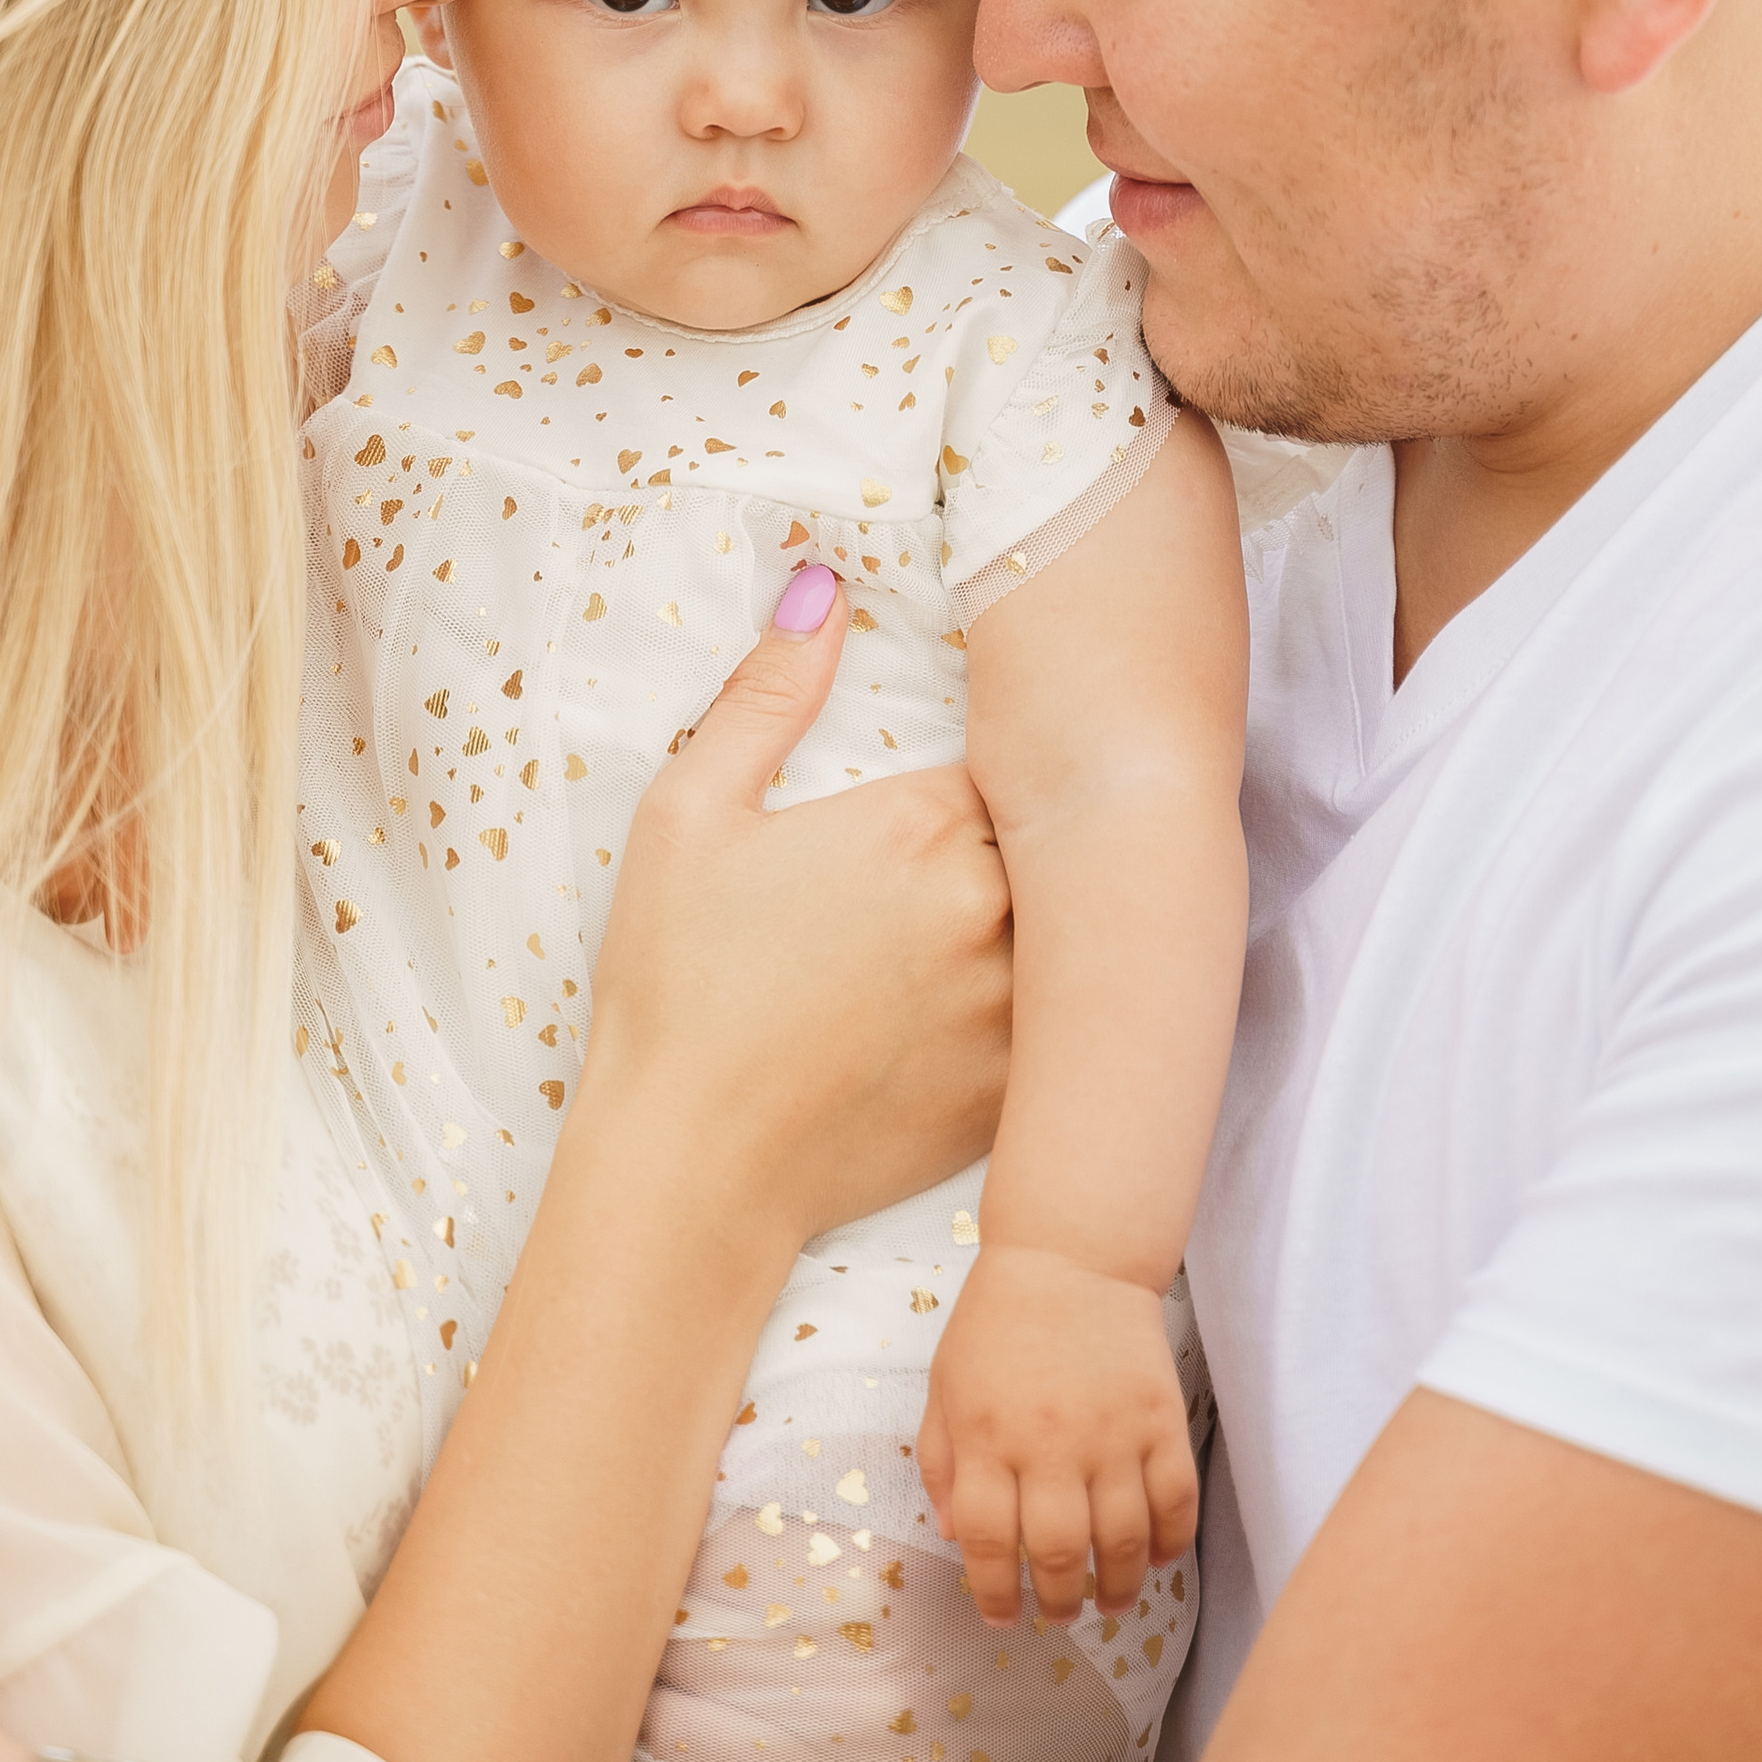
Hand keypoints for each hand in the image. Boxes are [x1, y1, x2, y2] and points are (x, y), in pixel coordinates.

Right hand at [583, 567, 1014, 1254]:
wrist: (690, 1170)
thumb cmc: (676, 987)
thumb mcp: (689, 817)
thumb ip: (766, 696)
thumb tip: (824, 591)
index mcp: (920, 826)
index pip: (1017, 756)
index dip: (1008, 760)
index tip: (986, 768)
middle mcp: (991, 911)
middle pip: (1064, 838)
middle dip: (1043, 831)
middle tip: (1011, 832)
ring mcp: (1016, 1010)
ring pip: (1085, 932)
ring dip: (1064, 916)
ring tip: (1020, 917)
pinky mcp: (1020, 1094)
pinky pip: (1076, 1029)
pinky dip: (1064, 1010)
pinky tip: (1022, 1003)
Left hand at [917, 1241, 1198, 1626]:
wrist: (1072, 1256)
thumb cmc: (998, 1324)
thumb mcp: (945, 1386)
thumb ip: (942, 1463)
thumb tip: (952, 1536)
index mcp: (986, 1437)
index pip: (987, 1540)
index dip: (994, 1591)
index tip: (1002, 1616)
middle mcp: (1049, 1444)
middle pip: (1057, 1552)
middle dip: (1059, 1601)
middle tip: (1060, 1616)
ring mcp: (1111, 1434)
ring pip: (1122, 1540)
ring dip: (1117, 1586)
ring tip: (1109, 1603)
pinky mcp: (1160, 1420)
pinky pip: (1174, 1501)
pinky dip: (1170, 1542)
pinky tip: (1156, 1559)